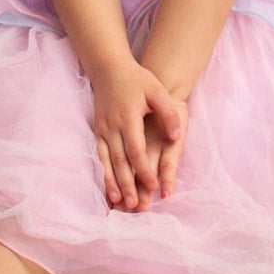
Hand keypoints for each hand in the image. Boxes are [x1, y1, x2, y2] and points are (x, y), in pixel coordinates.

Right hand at [89, 57, 186, 211]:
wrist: (109, 68)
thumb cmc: (137, 79)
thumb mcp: (157, 91)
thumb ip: (168, 113)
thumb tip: (175, 137)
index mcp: (129, 118)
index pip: (136, 150)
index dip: (144, 170)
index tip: (153, 186)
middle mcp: (113, 127)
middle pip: (120, 161)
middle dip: (128, 184)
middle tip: (134, 205)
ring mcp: (102, 130)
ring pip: (107, 161)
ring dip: (112, 183)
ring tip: (119, 203)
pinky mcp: (97, 131)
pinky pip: (99, 156)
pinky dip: (103, 173)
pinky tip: (107, 188)